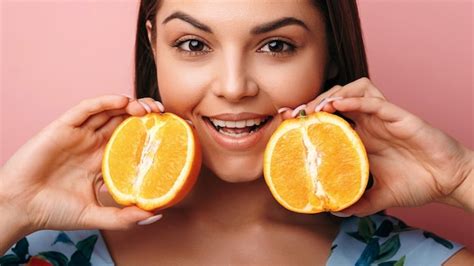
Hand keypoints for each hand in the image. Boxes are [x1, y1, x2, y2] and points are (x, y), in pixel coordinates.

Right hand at [0, 95, 165, 235]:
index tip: (169, 132)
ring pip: (108, 111)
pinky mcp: (63, 127)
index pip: (131, 140)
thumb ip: (124, 217)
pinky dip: (104, 102)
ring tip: (147, 108)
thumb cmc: (54, 211)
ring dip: (129, 105)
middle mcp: (93, 144)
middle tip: (162, 114)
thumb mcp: (96, 215)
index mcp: (102, 160)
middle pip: (123, 121)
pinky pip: (86, 109)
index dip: (149, 133)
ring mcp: (79, 134)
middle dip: (144, 114)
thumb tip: (157, 214)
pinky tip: (122, 101)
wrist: (20, 208)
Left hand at [278, 77, 472, 215]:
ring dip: (332, 95)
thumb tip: (334, 209)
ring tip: (316, 109)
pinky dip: (355, 98)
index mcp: (362, 138)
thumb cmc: (417, 183)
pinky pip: (374, 99)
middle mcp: (369, 123)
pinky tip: (338, 104)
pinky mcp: (398, 115)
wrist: (448, 181)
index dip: (310, 118)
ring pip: (353, 89)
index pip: (331, 120)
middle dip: (314, 102)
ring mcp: (382, 117)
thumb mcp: (379, 196)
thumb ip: (358, 202)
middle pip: (336, 99)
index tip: (290, 125)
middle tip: (297, 115)